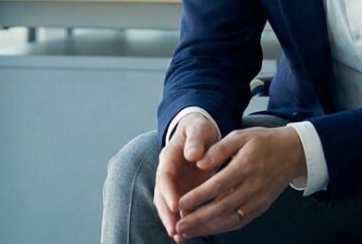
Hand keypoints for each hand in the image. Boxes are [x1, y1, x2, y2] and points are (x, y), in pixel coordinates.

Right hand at [154, 113, 219, 242]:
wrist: (198, 131)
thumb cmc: (198, 129)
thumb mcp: (198, 129)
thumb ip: (195, 140)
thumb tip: (192, 155)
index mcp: (169, 157)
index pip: (164, 177)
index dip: (168, 192)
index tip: (176, 206)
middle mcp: (168, 173)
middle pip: (162, 196)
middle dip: (167, 214)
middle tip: (175, 230)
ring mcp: (174, 183)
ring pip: (169, 205)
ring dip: (173, 221)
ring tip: (180, 237)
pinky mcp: (183, 190)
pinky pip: (180, 207)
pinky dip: (183, 220)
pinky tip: (189, 234)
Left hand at [173, 126, 305, 239]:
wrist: (293, 153)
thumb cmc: (263, 141)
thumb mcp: (240, 135)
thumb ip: (218, 149)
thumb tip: (198, 163)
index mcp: (246, 166)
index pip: (218, 186)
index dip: (198, 196)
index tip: (179, 203)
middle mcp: (253, 186)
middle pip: (222, 208)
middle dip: (198, 219)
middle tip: (178, 226)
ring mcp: (259, 199)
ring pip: (231, 219)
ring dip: (207, 228)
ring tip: (187, 232)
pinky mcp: (261, 207)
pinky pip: (240, 222)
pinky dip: (222, 228)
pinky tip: (206, 230)